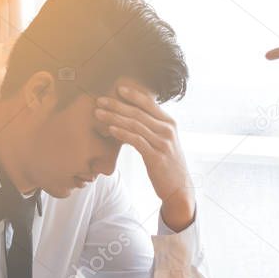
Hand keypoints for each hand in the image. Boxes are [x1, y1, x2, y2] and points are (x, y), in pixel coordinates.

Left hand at [94, 82, 194, 230]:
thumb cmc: (167, 165)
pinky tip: (110, 129)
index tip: (117, 88)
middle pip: (138, 112)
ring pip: (135, 125)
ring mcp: (163, 143)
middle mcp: (167, 130)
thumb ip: (153, 129)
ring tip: (99, 114)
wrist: (180, 188)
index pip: (149, 104)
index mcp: (170, 123)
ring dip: (114, 118)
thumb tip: (133, 118)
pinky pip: (136, 141)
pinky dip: (122, 133)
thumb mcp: (164, 142)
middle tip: (100, 100)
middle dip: (117, 105)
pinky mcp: (156, 156)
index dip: (133, 95)